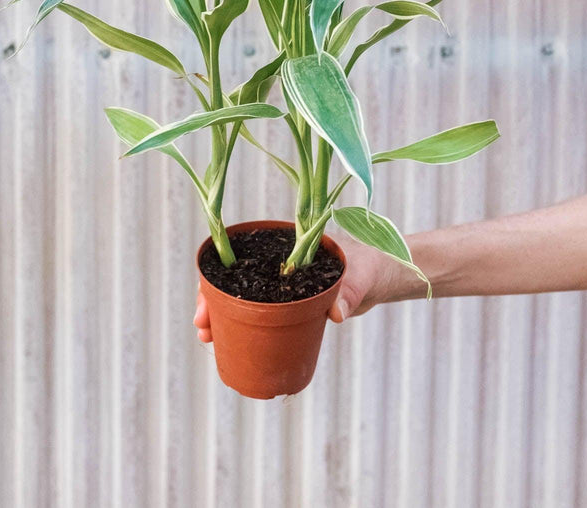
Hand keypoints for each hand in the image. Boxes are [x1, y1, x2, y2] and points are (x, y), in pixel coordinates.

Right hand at [193, 235, 400, 341]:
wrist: (384, 275)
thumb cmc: (372, 264)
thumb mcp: (361, 275)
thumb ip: (350, 291)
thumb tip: (337, 314)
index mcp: (287, 244)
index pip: (242, 256)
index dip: (218, 278)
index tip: (205, 301)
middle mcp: (279, 262)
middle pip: (236, 279)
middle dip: (213, 301)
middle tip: (202, 327)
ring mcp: (283, 283)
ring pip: (245, 298)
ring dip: (223, 315)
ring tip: (208, 337)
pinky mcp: (292, 302)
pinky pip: (262, 313)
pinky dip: (244, 325)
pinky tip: (230, 341)